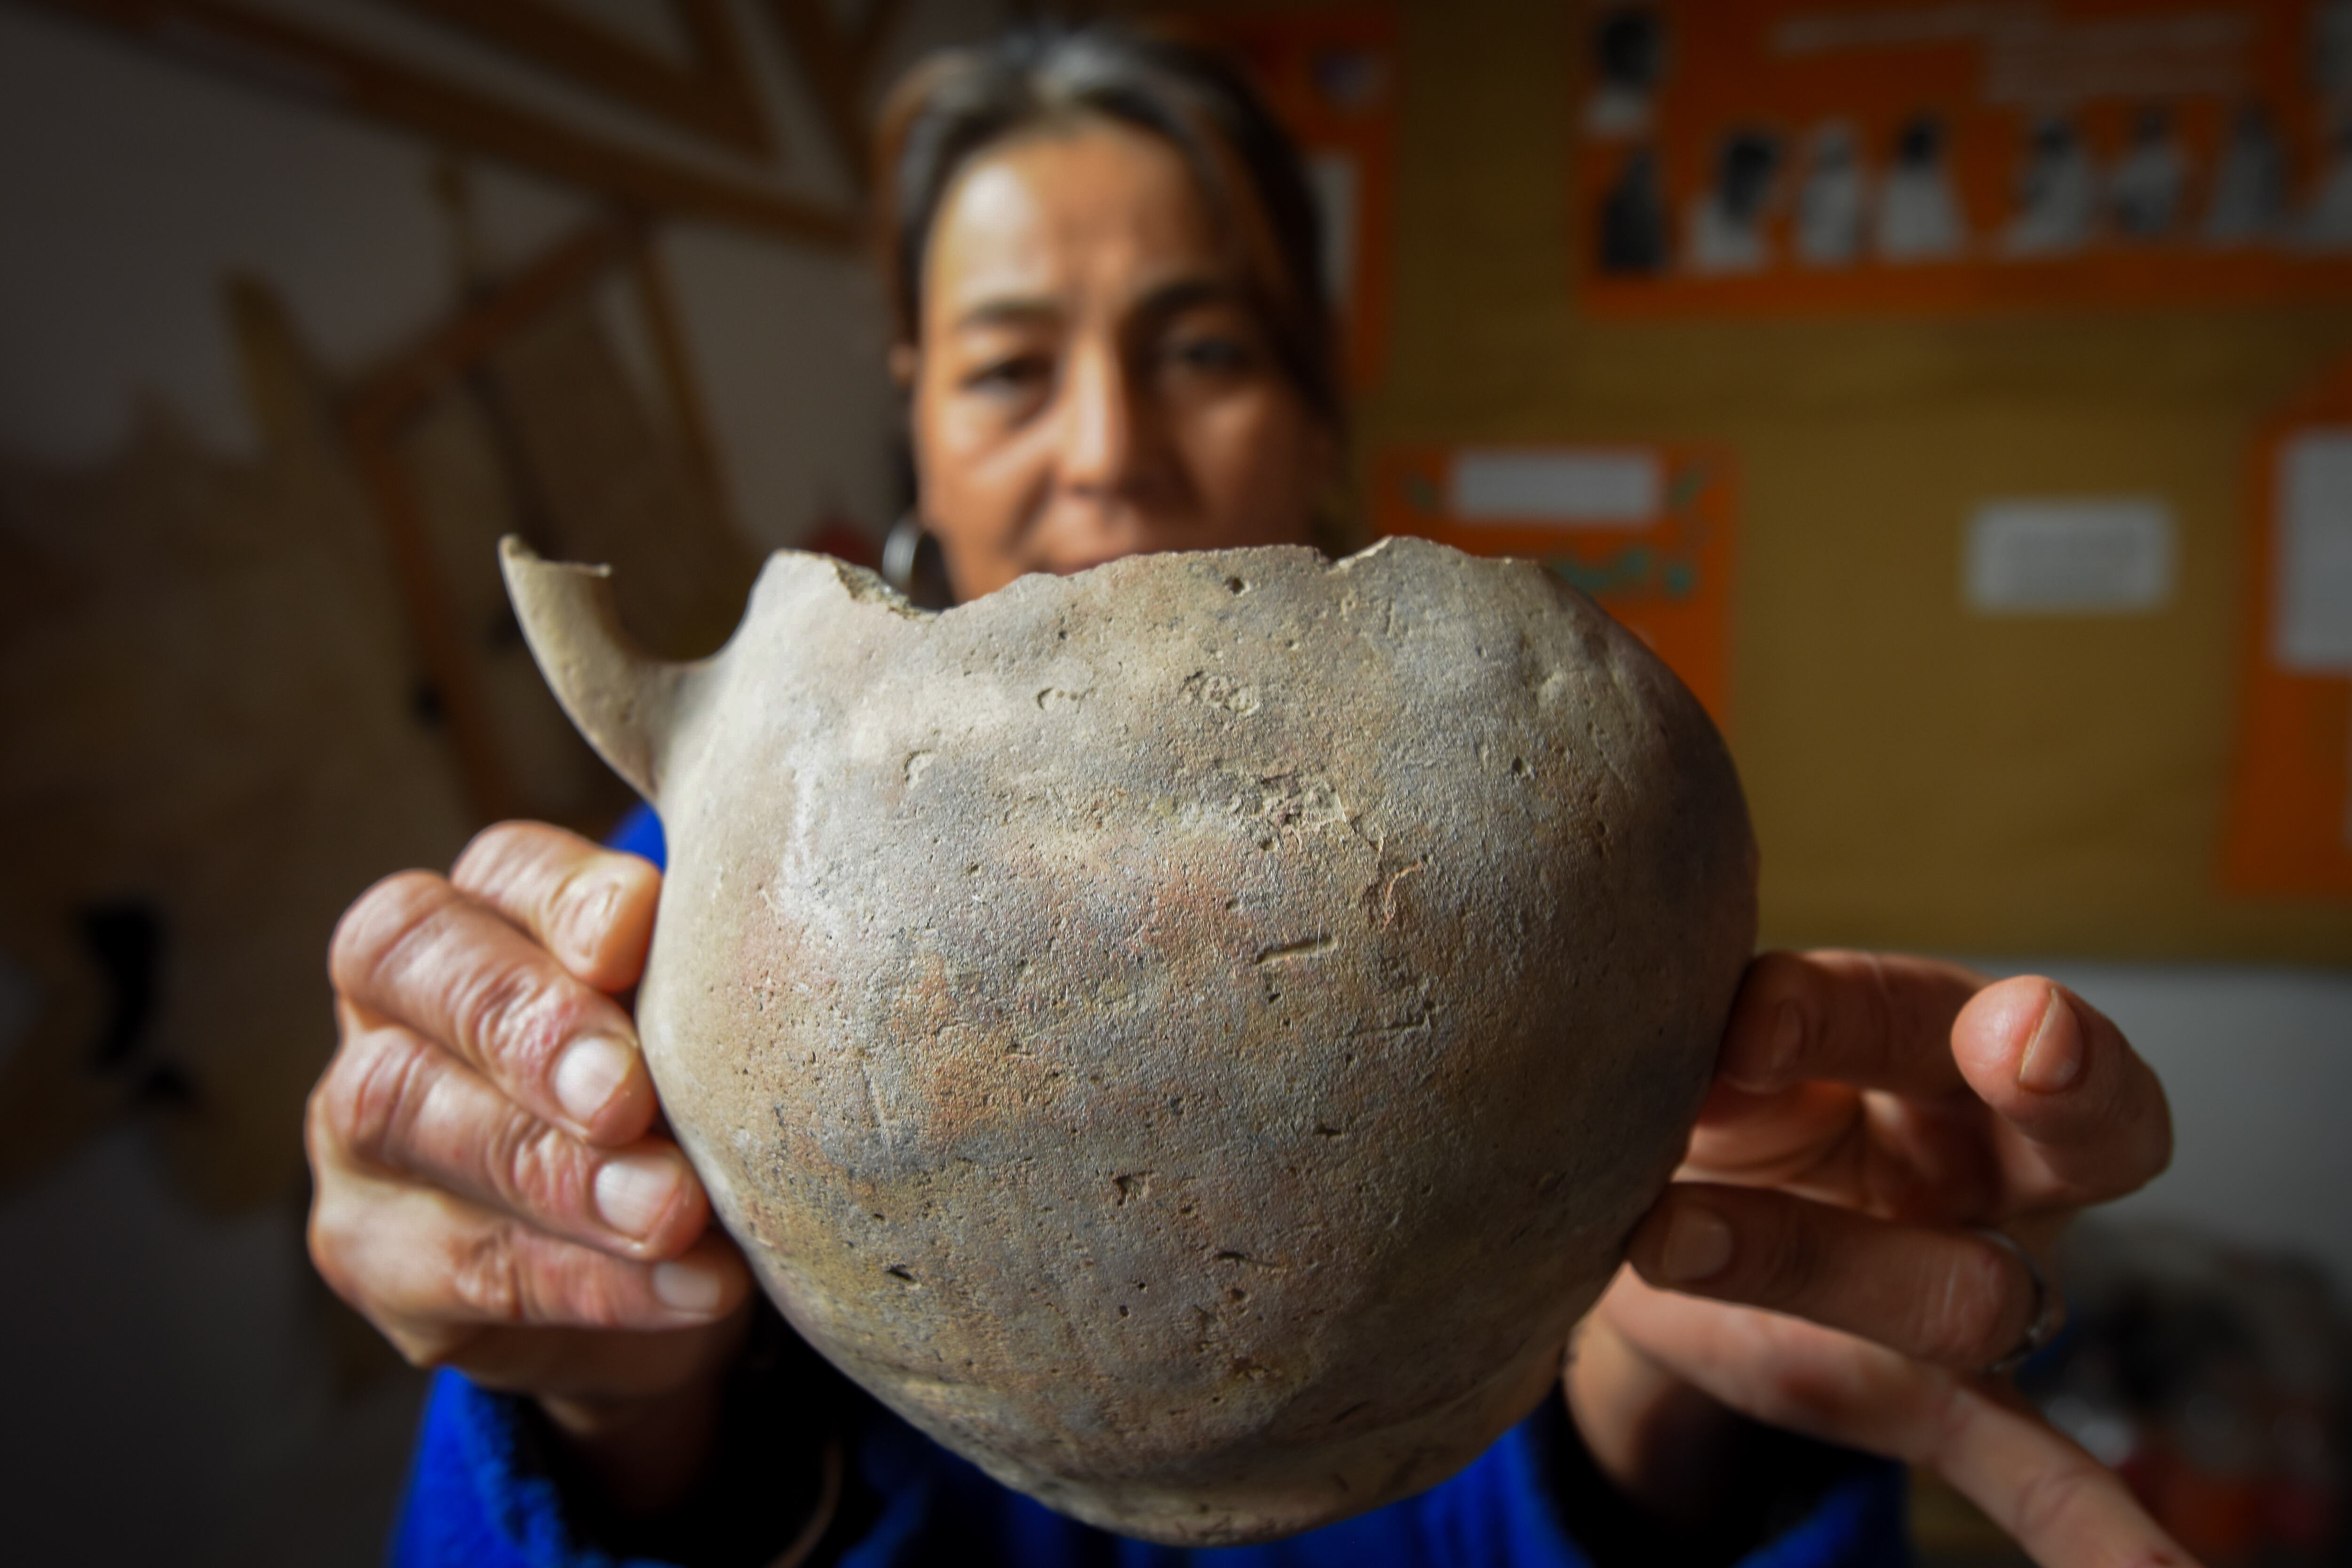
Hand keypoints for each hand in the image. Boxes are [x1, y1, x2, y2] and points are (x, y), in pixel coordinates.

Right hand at [307, 822, 755, 1511]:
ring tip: (672, 1211)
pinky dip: (586, 1280)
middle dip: (527, 1025)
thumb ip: (706, 988)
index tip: (636, 938)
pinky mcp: (366, 1249)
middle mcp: (396, 999)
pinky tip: (688, 1286)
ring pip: (399, 1109)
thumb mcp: (703, 1033)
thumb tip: (773, 967)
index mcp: (487, 912)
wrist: (660, 1271)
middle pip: (411, 964)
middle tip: (629, 1096)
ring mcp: (358, 1127)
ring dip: (551, 1169)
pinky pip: (456, 1264)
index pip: (500, 868)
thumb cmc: (690, 1100)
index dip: (562, 896)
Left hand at [1568, 951, 2188, 1567]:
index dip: (1853, 1008)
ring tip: (1667, 1238)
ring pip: (1965, 1294)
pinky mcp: (1939, 1404)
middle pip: (2061, 1130)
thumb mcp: (1700, 1073)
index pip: (1931, 1008)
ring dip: (1817, 1265)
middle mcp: (1988, 1166)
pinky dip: (2103, 1534)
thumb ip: (1724, 1068)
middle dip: (2049, 1077)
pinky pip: (2042, 1473)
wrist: (1659, 1229)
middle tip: (2013, 1033)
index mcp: (1929, 1046)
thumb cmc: (1704, 1109)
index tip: (1754, 1018)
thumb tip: (1706, 1067)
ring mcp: (1978, 1287)